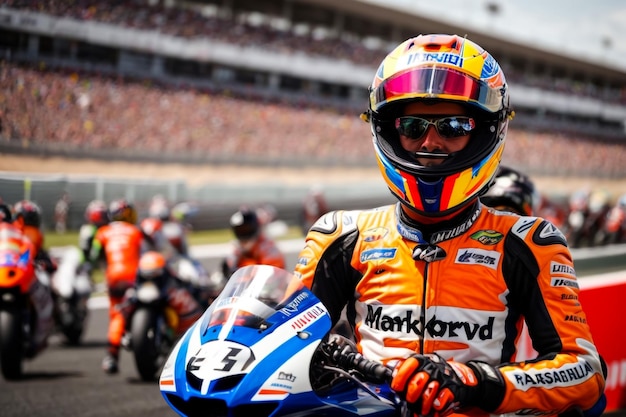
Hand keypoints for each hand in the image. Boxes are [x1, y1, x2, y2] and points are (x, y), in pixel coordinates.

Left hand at [390, 353, 504, 416]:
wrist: (463, 380)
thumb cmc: (436, 376)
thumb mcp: (422, 369)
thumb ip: (406, 371)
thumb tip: (387, 376)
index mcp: (423, 360)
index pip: (410, 363)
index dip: (401, 375)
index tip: (396, 386)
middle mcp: (433, 367)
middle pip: (418, 380)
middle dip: (412, 393)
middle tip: (411, 400)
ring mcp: (444, 378)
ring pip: (429, 392)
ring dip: (423, 403)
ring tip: (422, 409)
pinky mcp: (454, 389)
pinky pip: (442, 399)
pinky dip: (437, 406)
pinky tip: (435, 407)